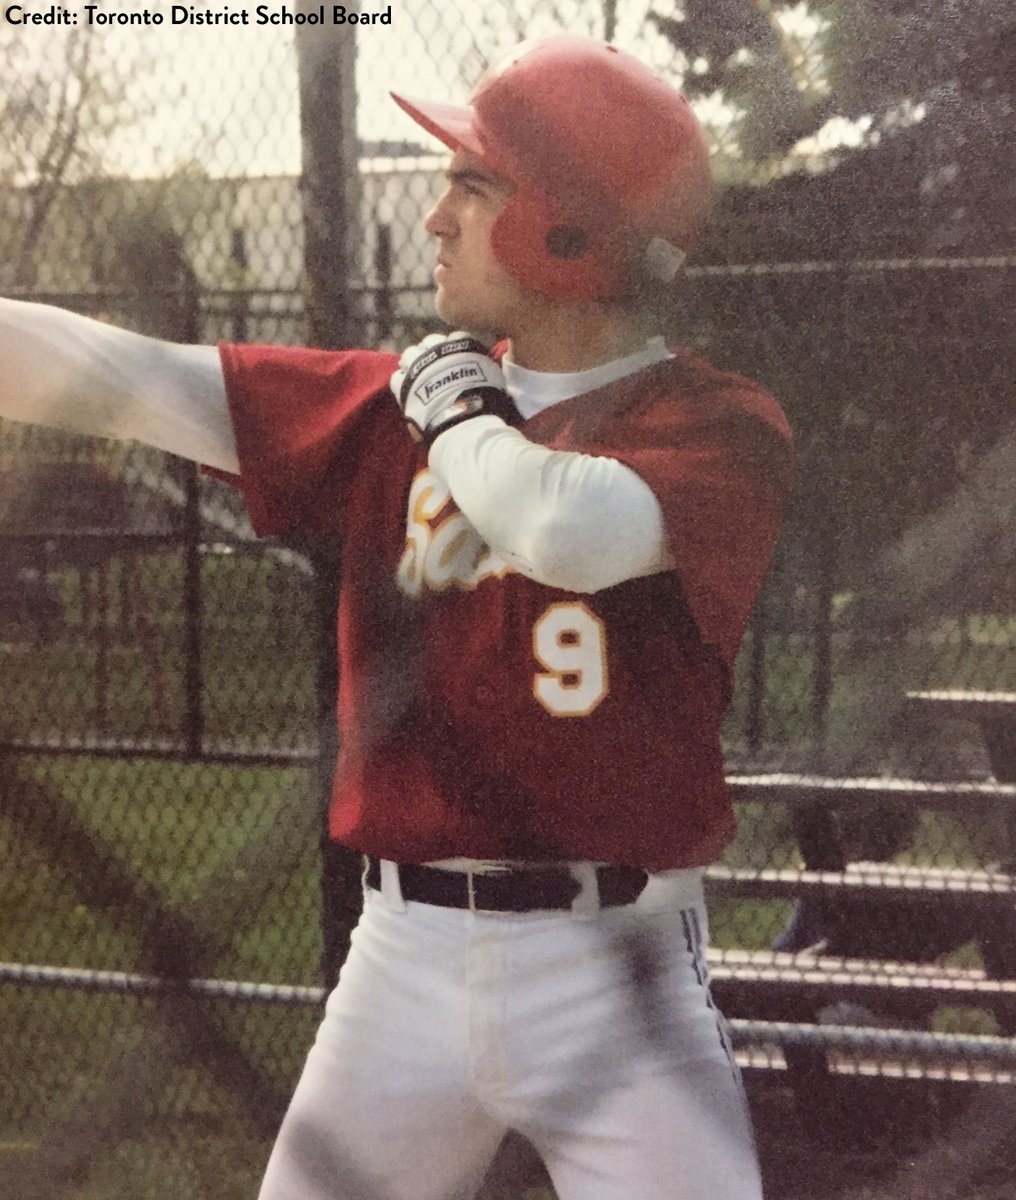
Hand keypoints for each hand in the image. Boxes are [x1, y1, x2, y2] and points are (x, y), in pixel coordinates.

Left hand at [390, 332, 510, 444]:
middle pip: (431, 342)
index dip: (455, 350)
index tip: (457, 360)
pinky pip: (398, 377)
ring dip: (414, 364)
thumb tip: (484, 370)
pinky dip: (403, 383)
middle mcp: (438, 348)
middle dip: (432, 353)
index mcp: (463, 344)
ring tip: (418, 378)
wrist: (465, 420)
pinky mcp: (405, 383)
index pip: (457, 338)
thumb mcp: (495, 379)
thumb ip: (486, 368)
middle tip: (435, 368)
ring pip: (410, 354)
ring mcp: (418, 364)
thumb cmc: (486, 402)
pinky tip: (409, 392)